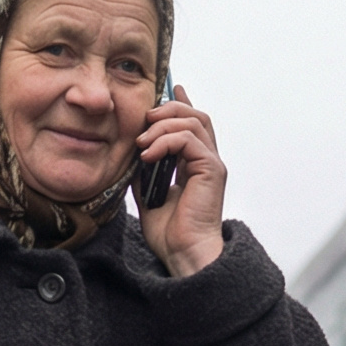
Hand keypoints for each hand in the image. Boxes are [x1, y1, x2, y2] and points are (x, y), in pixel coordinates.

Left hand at [135, 85, 226, 277]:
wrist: (183, 254)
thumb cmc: (170, 234)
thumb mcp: (147, 195)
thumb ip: (144, 171)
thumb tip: (132, 152)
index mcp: (195, 165)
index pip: (192, 125)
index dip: (180, 105)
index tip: (165, 91)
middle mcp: (207, 161)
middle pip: (196, 116)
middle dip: (168, 110)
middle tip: (145, 119)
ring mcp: (212, 164)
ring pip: (194, 122)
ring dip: (164, 125)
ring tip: (142, 141)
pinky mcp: (212, 171)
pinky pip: (190, 140)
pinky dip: (167, 141)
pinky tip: (148, 155)